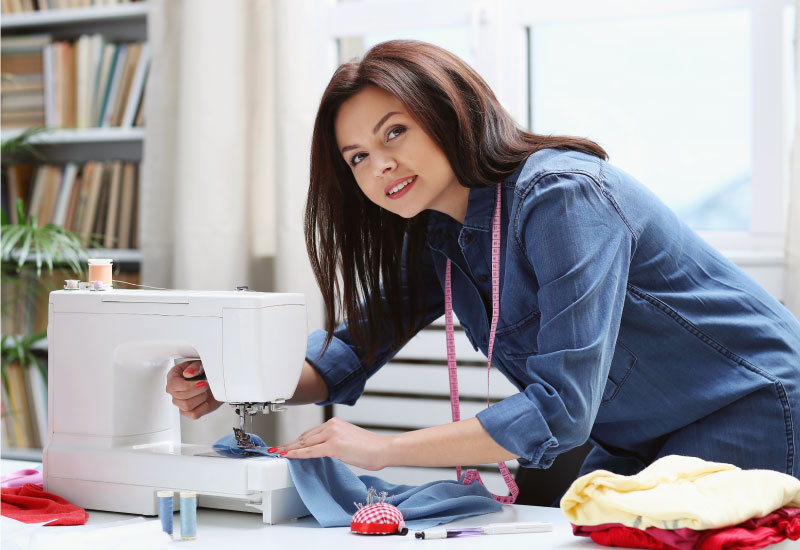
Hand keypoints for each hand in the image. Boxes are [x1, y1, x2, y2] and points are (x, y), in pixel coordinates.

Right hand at [165, 360, 222, 418]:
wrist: (213, 382)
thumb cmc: (203, 372)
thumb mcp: (201, 364)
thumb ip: (195, 367)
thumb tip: (188, 373)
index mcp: (173, 377)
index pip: (174, 385)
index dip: (189, 385)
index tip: (201, 382)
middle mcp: (174, 391)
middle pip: (181, 396)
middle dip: (198, 390)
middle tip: (206, 384)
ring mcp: (179, 402)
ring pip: (187, 405)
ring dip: (201, 398)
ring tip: (205, 391)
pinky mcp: (187, 412)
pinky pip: (193, 414)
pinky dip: (203, 407)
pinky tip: (205, 400)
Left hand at [274, 417, 391, 470]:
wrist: (384, 449)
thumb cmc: (372, 448)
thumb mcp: (349, 441)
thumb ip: (335, 443)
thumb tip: (324, 451)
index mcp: (336, 423)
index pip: (311, 433)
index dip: (297, 440)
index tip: (287, 445)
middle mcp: (332, 426)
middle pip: (305, 437)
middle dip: (290, 444)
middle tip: (277, 449)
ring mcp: (332, 435)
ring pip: (305, 443)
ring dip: (290, 448)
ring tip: (278, 453)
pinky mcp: (334, 446)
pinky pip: (310, 451)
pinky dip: (297, 454)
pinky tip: (288, 456)